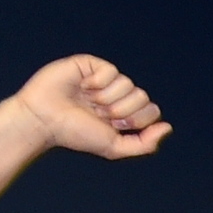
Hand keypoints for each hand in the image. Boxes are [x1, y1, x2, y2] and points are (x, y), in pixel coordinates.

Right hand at [13, 55, 168, 160]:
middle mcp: (117, 95)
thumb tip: (167, 128)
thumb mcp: (114, 147)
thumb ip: (144, 144)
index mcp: (125, 113)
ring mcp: (104, 79)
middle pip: (142, 97)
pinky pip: (111, 70)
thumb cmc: (75, 134)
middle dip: (122, 111)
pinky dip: (98, 83)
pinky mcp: (90, 65)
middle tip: (99, 114)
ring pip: (128, 84)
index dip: (136, 120)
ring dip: (107, 98)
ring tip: (88, 101)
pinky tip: (83, 87)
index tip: (114, 126)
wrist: (44, 120)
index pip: (152, 110)